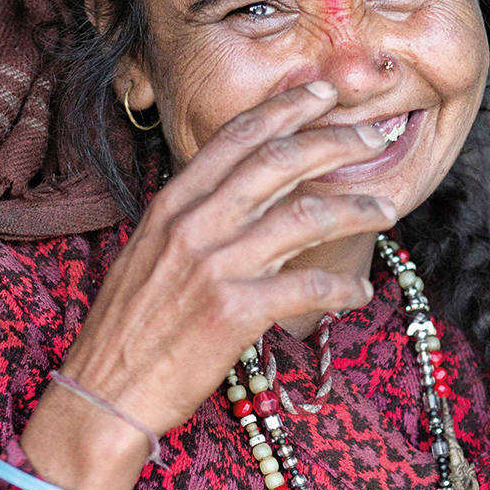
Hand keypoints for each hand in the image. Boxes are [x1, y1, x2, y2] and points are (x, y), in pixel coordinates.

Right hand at [22, 80, 394, 489]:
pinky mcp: (234, 313)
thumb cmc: (128, 331)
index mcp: (171, 206)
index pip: (236, 138)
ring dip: (354, 209)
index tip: (323, 96)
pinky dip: (342, 288)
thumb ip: (191, 221)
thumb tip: (240, 198)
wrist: (104, 393)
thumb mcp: (149, 256)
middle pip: (279, 162)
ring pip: (304, 216)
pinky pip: (307, 287)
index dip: (286, 111)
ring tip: (386, 210)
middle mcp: (193, 226)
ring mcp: (214, 267)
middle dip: (336, 142)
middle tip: (376, 138)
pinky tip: (359, 292)